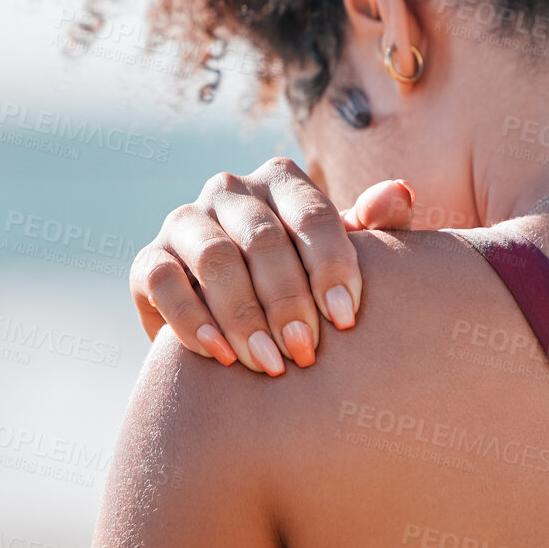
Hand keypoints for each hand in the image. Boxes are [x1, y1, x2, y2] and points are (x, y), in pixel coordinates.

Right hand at [129, 157, 413, 374]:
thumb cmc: (313, 286)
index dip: (331, 264)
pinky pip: (163, 283)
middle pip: (262, 238)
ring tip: (270, 365)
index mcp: (284, 183)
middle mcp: (231, 191)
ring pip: (213, 258)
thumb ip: (377, 231)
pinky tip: (222, 357)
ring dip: (243, 316)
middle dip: (288, 300)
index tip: (346, 320)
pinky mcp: (149, 260)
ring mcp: (185, 222)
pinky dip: (191, 321)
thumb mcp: (349, 260)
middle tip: (306, 353)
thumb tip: (398, 193)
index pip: (312, 213)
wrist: (244, 325)